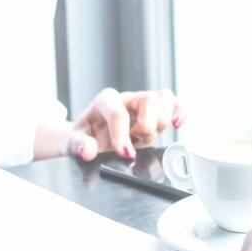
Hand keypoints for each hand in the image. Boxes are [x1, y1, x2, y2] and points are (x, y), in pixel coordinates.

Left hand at [66, 88, 185, 160]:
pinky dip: (180, 113)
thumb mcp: (72, 142)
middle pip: (149, 100)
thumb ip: (78, 144)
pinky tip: (177, 125)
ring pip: (165, 97)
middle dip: (147, 126)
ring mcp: (143, 104)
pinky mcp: (156, 113)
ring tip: (150, 137)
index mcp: (105, 101)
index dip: (122, 135)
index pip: (118, 113)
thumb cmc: (83, 137)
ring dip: (163, 121)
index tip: (124, 153)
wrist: (88, 137)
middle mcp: (127, 99)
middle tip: (136, 142)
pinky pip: (175, 104)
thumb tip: (88, 150)